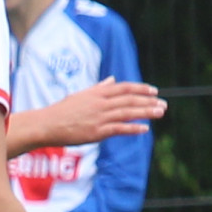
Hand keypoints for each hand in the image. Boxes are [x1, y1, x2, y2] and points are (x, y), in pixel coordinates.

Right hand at [12, 78, 164, 152]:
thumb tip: (112, 80)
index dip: (141, 88)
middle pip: (130, 99)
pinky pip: (119, 129)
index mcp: (98, 92)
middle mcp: (101, 103)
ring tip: (160, 112)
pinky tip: (145, 129)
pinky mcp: (97, 131)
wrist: (48, 124)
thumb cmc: (63, 110)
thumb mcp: (82, 95)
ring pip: (128, 112)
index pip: (124, 88)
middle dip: (148, 101)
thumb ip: (99, 88)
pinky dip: (133, 128)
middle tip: (163, 103)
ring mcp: (100, 117)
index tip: (154, 90)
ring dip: (146, 112)